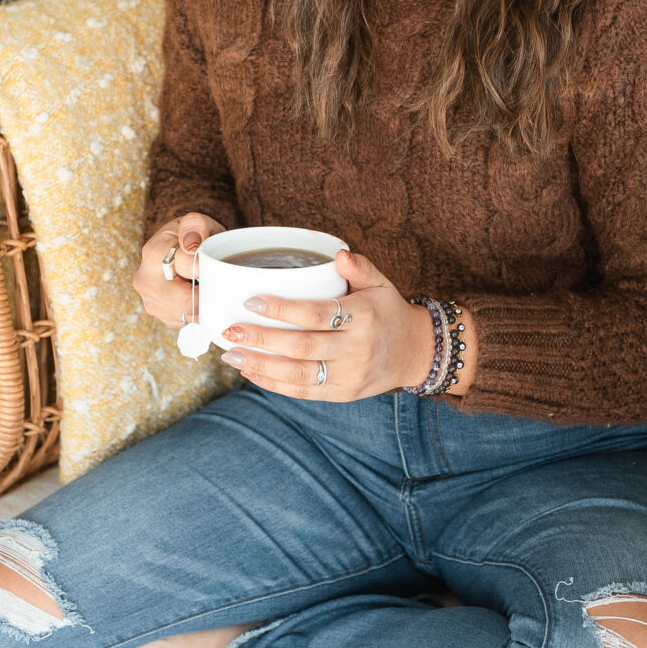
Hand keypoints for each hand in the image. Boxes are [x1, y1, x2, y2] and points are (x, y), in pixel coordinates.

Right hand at [134, 212, 225, 329]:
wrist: (185, 253)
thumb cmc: (194, 237)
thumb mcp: (196, 223)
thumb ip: (195, 225)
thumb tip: (190, 244)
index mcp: (152, 253)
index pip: (187, 268)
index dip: (208, 268)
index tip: (215, 264)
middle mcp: (145, 281)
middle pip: (186, 302)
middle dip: (208, 293)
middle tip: (219, 281)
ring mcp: (152, 303)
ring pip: (192, 315)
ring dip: (207, 304)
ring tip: (208, 285)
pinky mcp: (165, 319)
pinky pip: (192, 323)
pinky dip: (202, 312)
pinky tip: (201, 296)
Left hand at [222, 248, 473, 401]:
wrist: (415, 352)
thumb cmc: (388, 312)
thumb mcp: (380, 284)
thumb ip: (360, 267)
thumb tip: (338, 254)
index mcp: (364, 317)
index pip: (318, 314)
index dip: (283, 310)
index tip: (251, 301)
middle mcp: (357, 349)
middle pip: (303, 346)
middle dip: (263, 339)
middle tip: (231, 330)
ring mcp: (349, 375)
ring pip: (299, 374)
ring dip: (261, 366)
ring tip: (231, 355)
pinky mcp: (343, 394)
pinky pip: (304, 392)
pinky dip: (274, 384)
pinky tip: (251, 373)